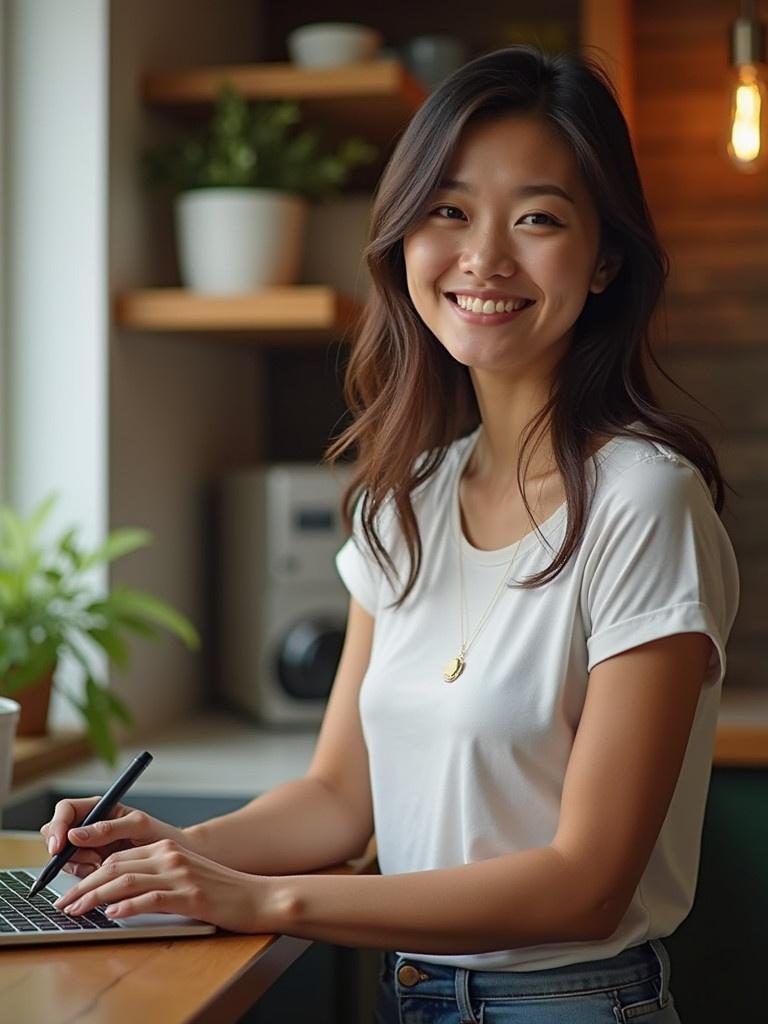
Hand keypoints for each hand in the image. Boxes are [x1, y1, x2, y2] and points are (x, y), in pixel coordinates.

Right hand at [40, 798, 190, 877]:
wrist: (172, 861)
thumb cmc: (159, 836)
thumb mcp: (138, 826)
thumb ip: (108, 828)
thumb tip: (75, 834)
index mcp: (99, 809)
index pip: (66, 810)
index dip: (58, 825)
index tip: (60, 844)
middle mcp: (89, 826)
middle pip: (57, 834)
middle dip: (67, 850)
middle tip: (91, 860)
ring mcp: (87, 847)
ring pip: (63, 856)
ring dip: (79, 865)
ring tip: (103, 864)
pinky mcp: (89, 865)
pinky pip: (74, 871)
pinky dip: (84, 875)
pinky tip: (103, 872)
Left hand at [52, 839, 273, 933]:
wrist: (259, 897)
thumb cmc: (222, 891)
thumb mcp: (186, 876)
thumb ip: (155, 879)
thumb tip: (116, 897)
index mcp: (168, 848)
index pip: (117, 857)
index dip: (89, 874)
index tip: (70, 891)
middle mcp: (171, 856)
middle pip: (116, 866)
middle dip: (84, 886)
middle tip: (63, 904)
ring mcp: (181, 875)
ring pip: (127, 880)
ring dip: (96, 897)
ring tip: (77, 911)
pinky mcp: (190, 895)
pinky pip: (152, 898)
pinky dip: (128, 906)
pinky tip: (112, 915)